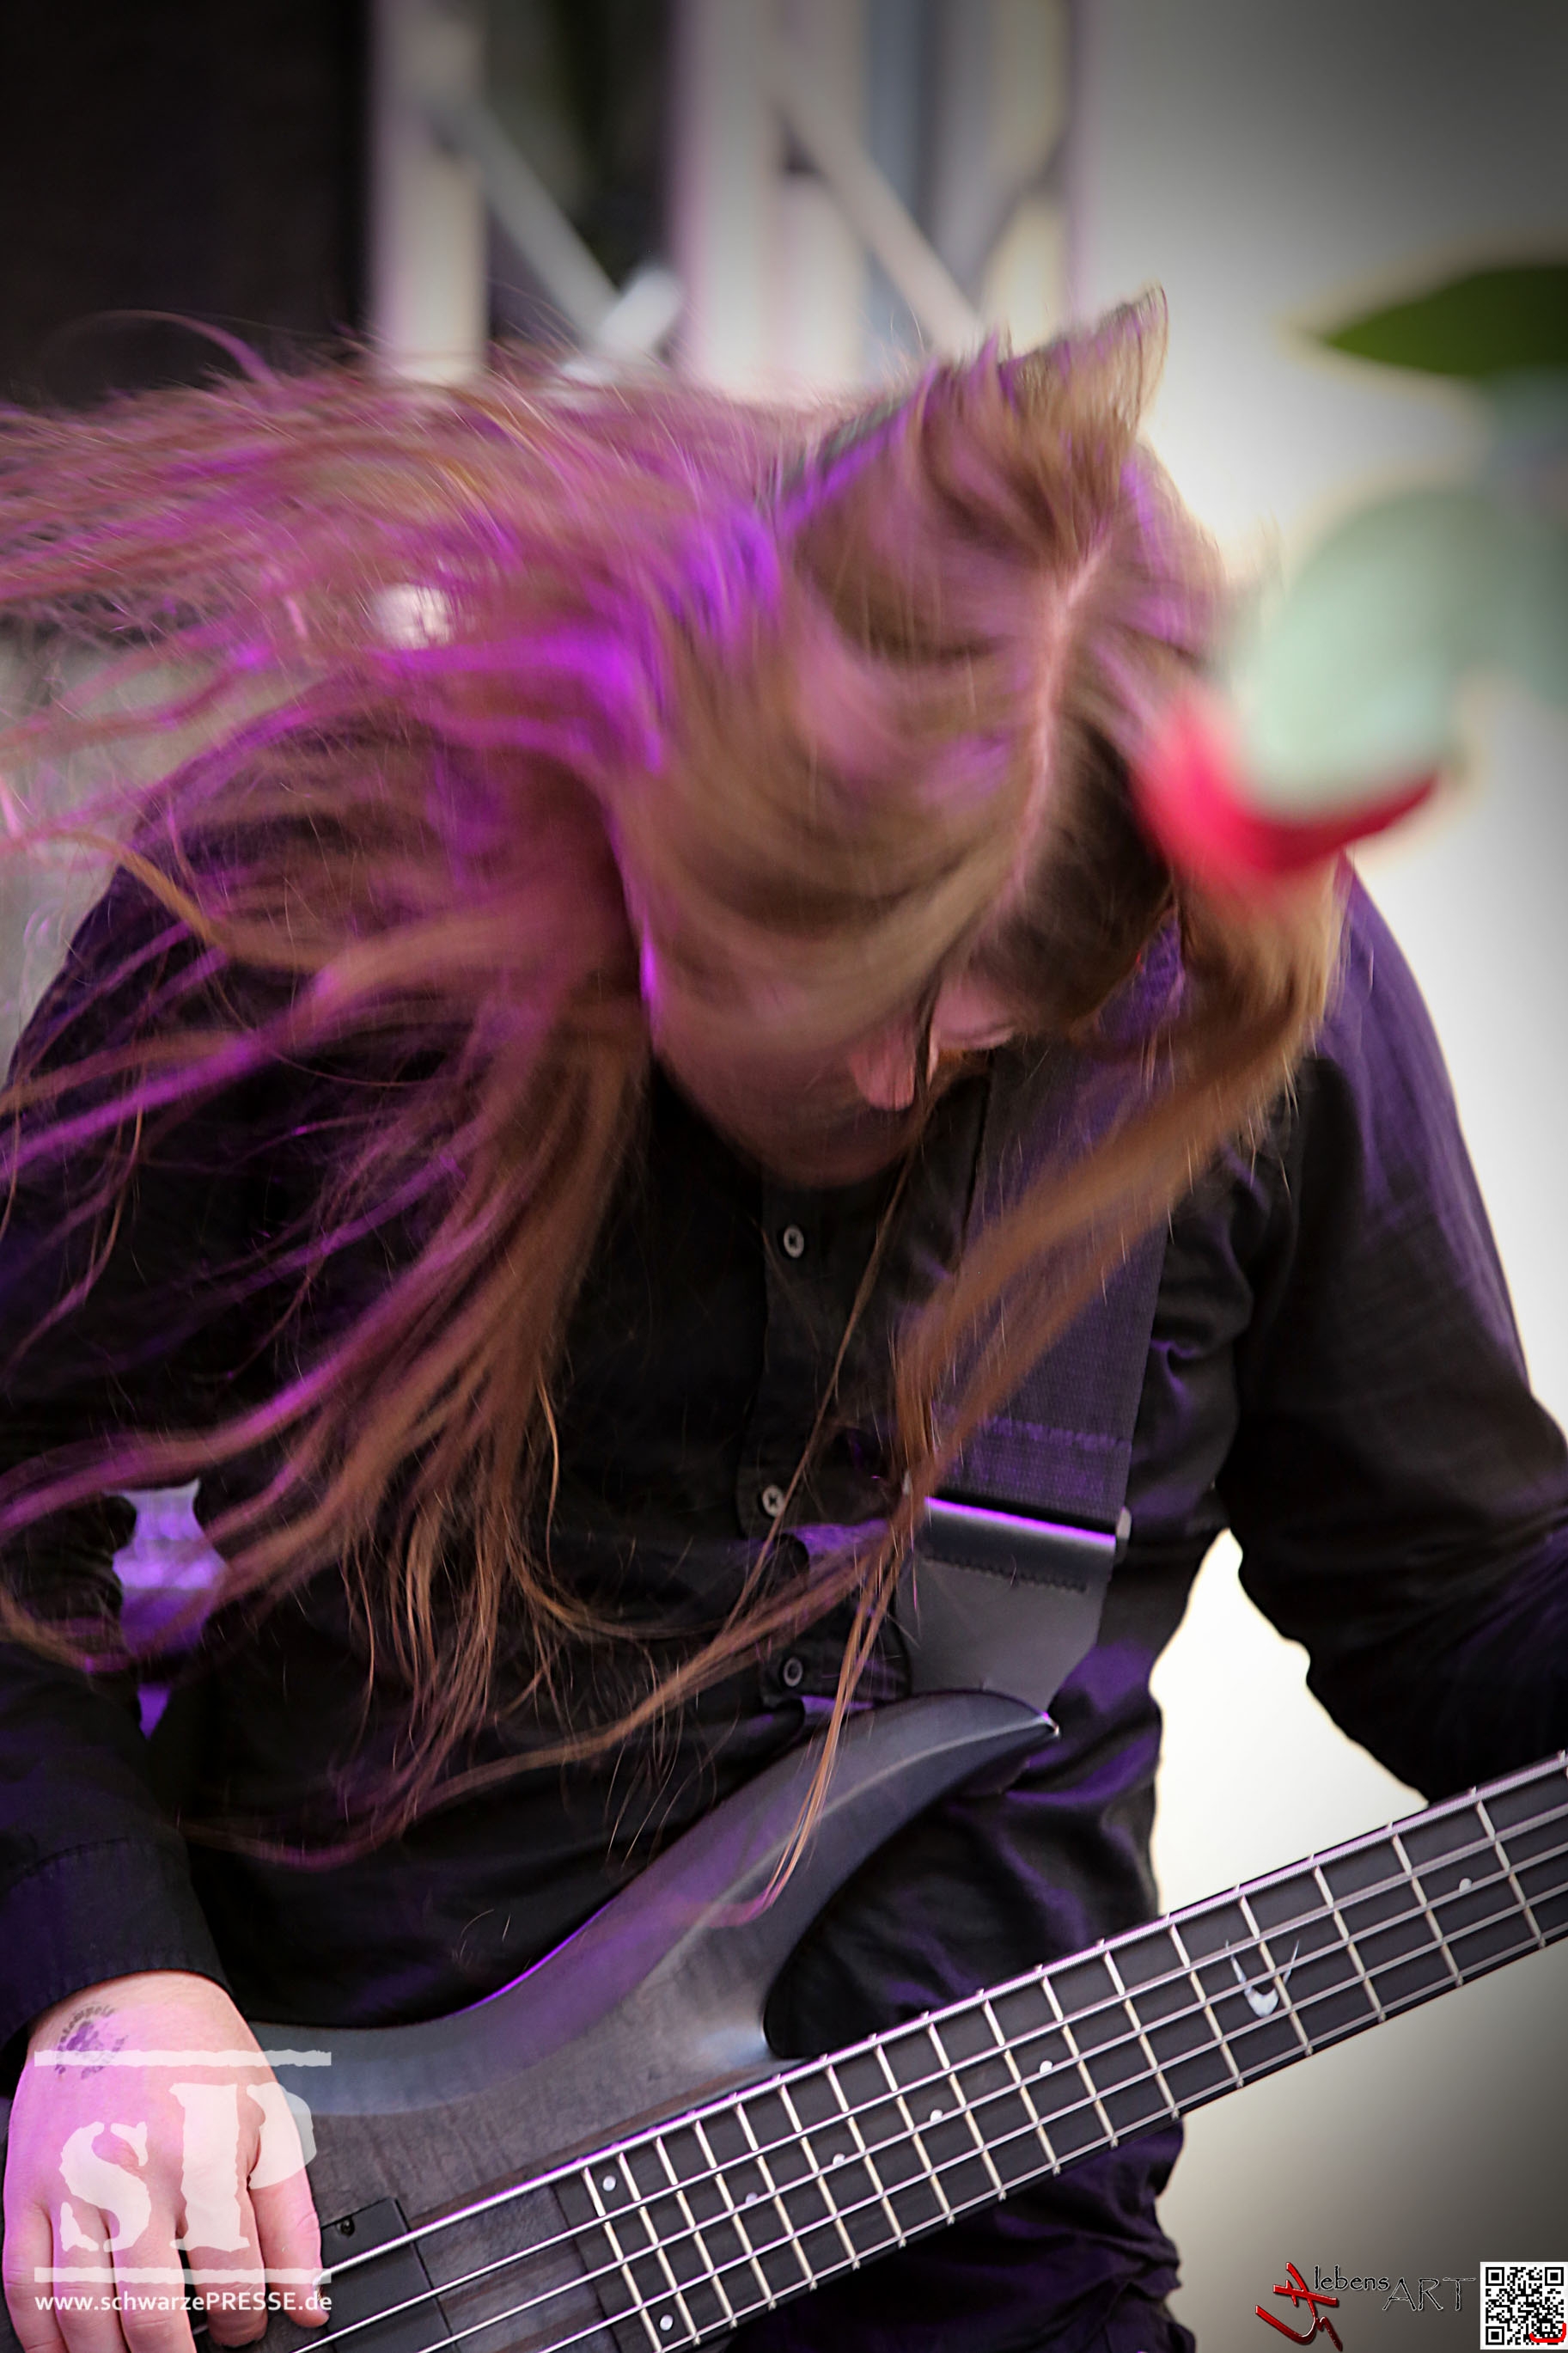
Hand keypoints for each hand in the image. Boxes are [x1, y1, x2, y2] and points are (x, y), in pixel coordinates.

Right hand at [4, 1972, 326, 2352]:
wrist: (121, 1993)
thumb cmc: (197, 2053)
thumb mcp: (268, 2119)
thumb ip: (292, 2218)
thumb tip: (309, 2301)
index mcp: (204, 2155)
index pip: (230, 2281)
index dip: (245, 2322)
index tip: (245, 2326)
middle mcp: (132, 2176)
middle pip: (152, 2315)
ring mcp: (69, 2186)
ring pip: (82, 2315)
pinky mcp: (22, 2191)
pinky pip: (23, 2289)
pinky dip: (45, 2338)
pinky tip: (72, 2348)